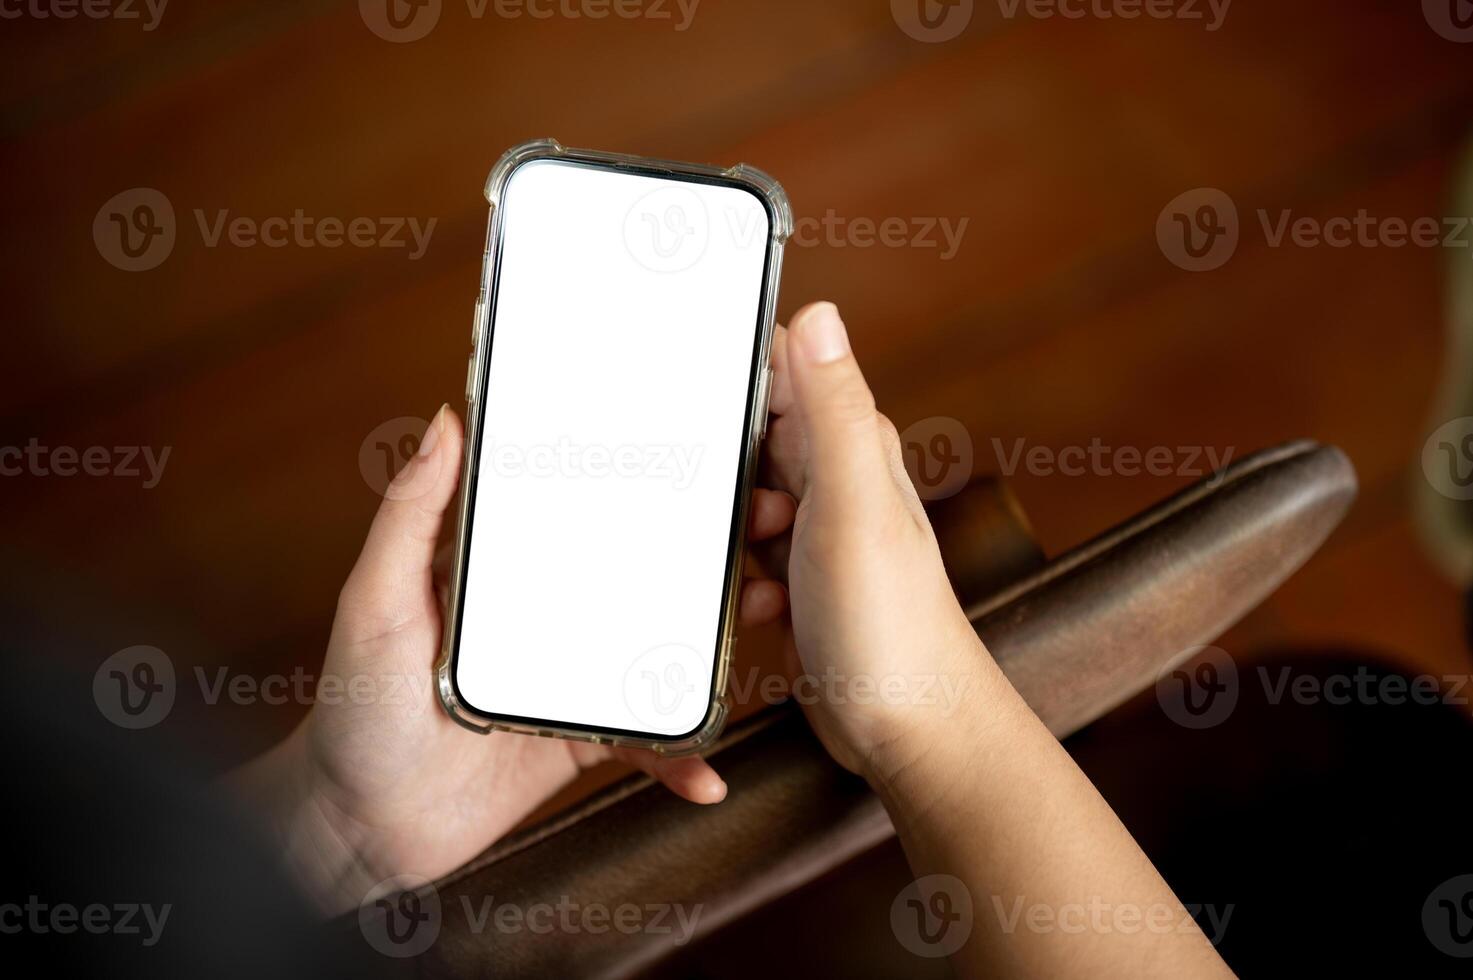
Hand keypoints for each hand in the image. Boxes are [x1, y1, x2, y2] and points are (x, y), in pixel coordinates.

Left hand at [231, 403, 795, 914]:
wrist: (360, 827)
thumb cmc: (354, 707)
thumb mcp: (375, 600)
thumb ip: (410, 515)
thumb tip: (444, 421)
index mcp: (510, 569)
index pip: (589, 510)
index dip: (652, 480)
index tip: (708, 452)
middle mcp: (550, 614)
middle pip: (647, 570)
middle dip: (713, 544)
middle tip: (767, 519)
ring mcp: (573, 677)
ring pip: (665, 647)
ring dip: (722, 633)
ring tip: (771, 610)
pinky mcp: (583, 740)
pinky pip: (647, 742)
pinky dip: (679, 758)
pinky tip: (706, 773)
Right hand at [760, 304, 1233, 979]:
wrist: (909, 730)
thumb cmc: (890, 623)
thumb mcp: (852, 504)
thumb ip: (833, 411)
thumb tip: (819, 313)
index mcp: (856, 443)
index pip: (785, 368)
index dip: (738, 374)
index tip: (699, 398)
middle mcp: (841, 479)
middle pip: (752, 436)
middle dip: (723, 466)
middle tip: (741, 510)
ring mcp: (821, 533)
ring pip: (743, 501)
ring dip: (731, 530)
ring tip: (759, 561)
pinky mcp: (803, 583)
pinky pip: (745, 559)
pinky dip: (741, 580)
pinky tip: (762, 606)